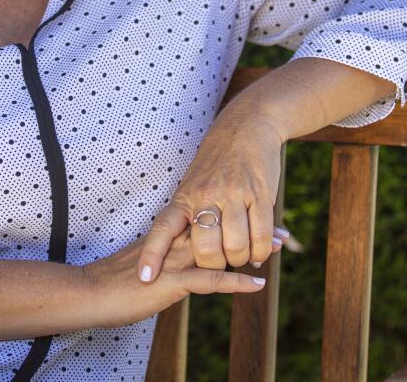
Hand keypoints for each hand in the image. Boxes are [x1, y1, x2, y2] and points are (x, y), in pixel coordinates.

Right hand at [81, 226, 286, 328]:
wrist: (86, 292)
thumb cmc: (110, 281)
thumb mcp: (144, 264)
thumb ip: (163, 259)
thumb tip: (177, 262)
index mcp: (167, 235)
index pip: (208, 222)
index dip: (235, 218)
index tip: (260, 215)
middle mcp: (173, 243)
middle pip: (220, 229)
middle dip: (251, 229)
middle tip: (281, 230)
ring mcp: (173, 261)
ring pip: (220, 249)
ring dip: (250, 249)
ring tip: (278, 248)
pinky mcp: (170, 282)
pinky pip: (208, 281)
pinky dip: (234, 282)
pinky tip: (256, 285)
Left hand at [136, 100, 286, 282]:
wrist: (246, 127)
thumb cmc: (216, 163)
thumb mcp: (193, 185)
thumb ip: (189, 216)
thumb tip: (181, 253)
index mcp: (184, 196)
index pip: (162, 228)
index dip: (152, 254)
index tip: (145, 278)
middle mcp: (207, 196)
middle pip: (205, 250)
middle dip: (214, 266)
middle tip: (220, 263)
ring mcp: (234, 194)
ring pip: (236, 246)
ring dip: (240, 259)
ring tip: (242, 256)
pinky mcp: (260, 194)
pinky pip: (262, 236)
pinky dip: (261, 252)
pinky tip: (260, 251)